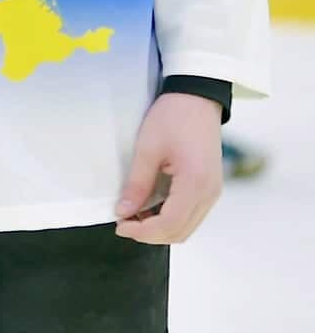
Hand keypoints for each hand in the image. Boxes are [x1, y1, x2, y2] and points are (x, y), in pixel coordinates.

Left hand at [116, 92, 223, 243]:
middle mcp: (209, 193)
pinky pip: (191, 214)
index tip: (119, 225)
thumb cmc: (173, 117)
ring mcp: (212, 192)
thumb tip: (123, 212)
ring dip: (160, 227)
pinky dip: (170, 217)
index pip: (169, 224)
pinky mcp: (210, 187)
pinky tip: (149, 207)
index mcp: (196, 184)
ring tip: (133, 214)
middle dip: (150, 234)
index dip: (143, 231)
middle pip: (180, 232)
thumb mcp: (147, 148)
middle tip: (123, 222)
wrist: (197, 99)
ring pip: (187, 226)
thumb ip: (137, 184)